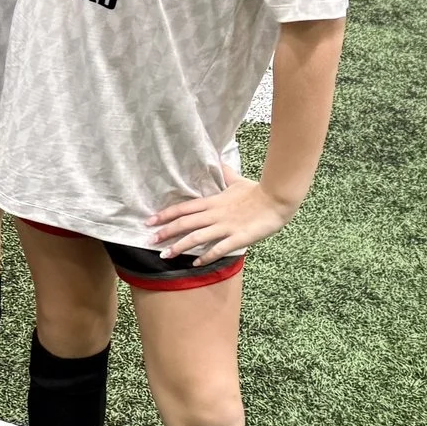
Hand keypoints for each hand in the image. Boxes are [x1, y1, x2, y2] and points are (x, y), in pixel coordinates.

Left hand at [149, 165, 294, 264]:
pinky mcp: (238, 237)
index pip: (183, 208)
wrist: (277, 198)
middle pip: (185, 223)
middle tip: (149, 240)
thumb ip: (225, 174)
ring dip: (179, 246)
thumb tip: (220, 162)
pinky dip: (206, 256)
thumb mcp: (237, 181)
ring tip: (165, 255)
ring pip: (197, 237)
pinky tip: (195, 263)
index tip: (149, 221)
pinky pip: (218, 249)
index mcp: (213, 202)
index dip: (165, 215)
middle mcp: (215, 214)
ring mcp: (226, 226)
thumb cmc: (257, 190)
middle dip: (165, 232)